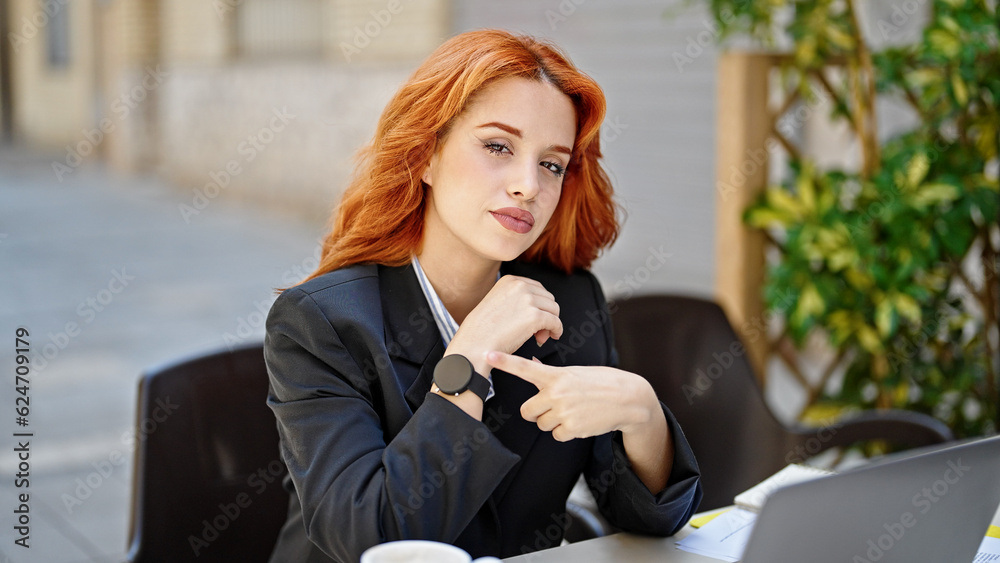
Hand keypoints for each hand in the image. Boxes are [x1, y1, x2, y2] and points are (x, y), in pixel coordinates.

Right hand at [445, 276, 562, 374]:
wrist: (474, 344)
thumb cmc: (483, 330)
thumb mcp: (497, 302)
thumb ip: (516, 299)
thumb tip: (540, 307)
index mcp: (510, 280)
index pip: (537, 288)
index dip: (539, 304)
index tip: (535, 317)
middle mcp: (520, 286)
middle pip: (548, 298)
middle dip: (546, 314)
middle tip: (538, 331)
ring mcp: (528, 300)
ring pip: (554, 309)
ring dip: (550, 323)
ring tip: (539, 336)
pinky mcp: (535, 316)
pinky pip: (556, 322)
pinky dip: (556, 330)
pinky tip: (550, 336)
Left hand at [484, 352, 658, 441]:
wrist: (628, 399)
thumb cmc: (601, 382)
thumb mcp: (576, 372)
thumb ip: (551, 372)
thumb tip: (533, 364)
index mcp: (556, 375)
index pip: (525, 367)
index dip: (504, 361)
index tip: (487, 354)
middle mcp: (556, 393)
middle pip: (527, 410)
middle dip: (537, 411)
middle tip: (553, 406)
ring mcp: (563, 411)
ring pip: (541, 424)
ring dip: (552, 422)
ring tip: (572, 411)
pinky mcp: (572, 428)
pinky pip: (556, 435)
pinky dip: (565, 432)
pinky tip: (580, 421)